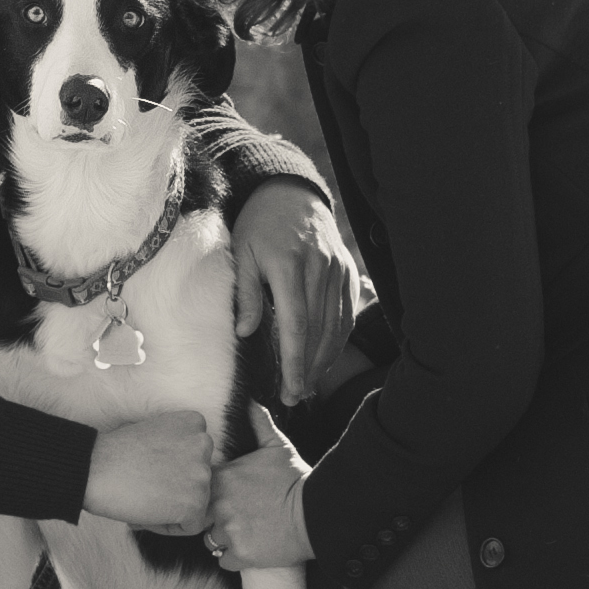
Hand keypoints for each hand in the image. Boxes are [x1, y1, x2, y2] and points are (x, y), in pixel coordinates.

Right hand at [83, 410, 213, 533]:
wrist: (95, 468)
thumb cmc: (116, 452)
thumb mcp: (156, 433)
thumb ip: (177, 446)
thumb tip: (185, 473)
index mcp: (195, 423)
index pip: (198, 457)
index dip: (174, 472)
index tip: (151, 474)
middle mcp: (203, 444)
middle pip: (199, 481)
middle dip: (175, 491)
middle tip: (146, 491)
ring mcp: (201, 474)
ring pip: (197, 505)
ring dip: (171, 510)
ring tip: (144, 502)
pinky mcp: (194, 503)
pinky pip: (191, 526)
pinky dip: (169, 527)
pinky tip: (146, 515)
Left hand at [207, 404, 313, 568]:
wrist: (315, 513)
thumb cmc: (295, 479)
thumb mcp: (277, 446)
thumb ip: (258, 423)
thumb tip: (250, 401)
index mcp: (223, 478)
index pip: (197, 488)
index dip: (208, 493)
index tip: (222, 495)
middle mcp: (220, 505)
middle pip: (200, 516)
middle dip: (212, 517)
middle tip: (232, 516)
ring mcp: (229, 532)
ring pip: (210, 540)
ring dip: (222, 538)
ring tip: (242, 532)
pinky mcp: (240, 555)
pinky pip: (224, 560)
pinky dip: (233, 557)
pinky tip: (248, 547)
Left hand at [230, 184, 360, 405]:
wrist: (289, 192)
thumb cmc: (259, 225)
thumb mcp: (242, 253)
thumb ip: (246, 293)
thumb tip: (246, 332)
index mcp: (289, 265)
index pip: (296, 325)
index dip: (295, 362)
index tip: (290, 390)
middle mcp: (318, 267)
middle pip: (319, 330)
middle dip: (309, 368)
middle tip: (296, 397)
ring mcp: (337, 268)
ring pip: (336, 324)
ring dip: (325, 358)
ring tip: (310, 383)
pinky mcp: (346, 269)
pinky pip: (347, 311)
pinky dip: (339, 338)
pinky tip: (326, 356)